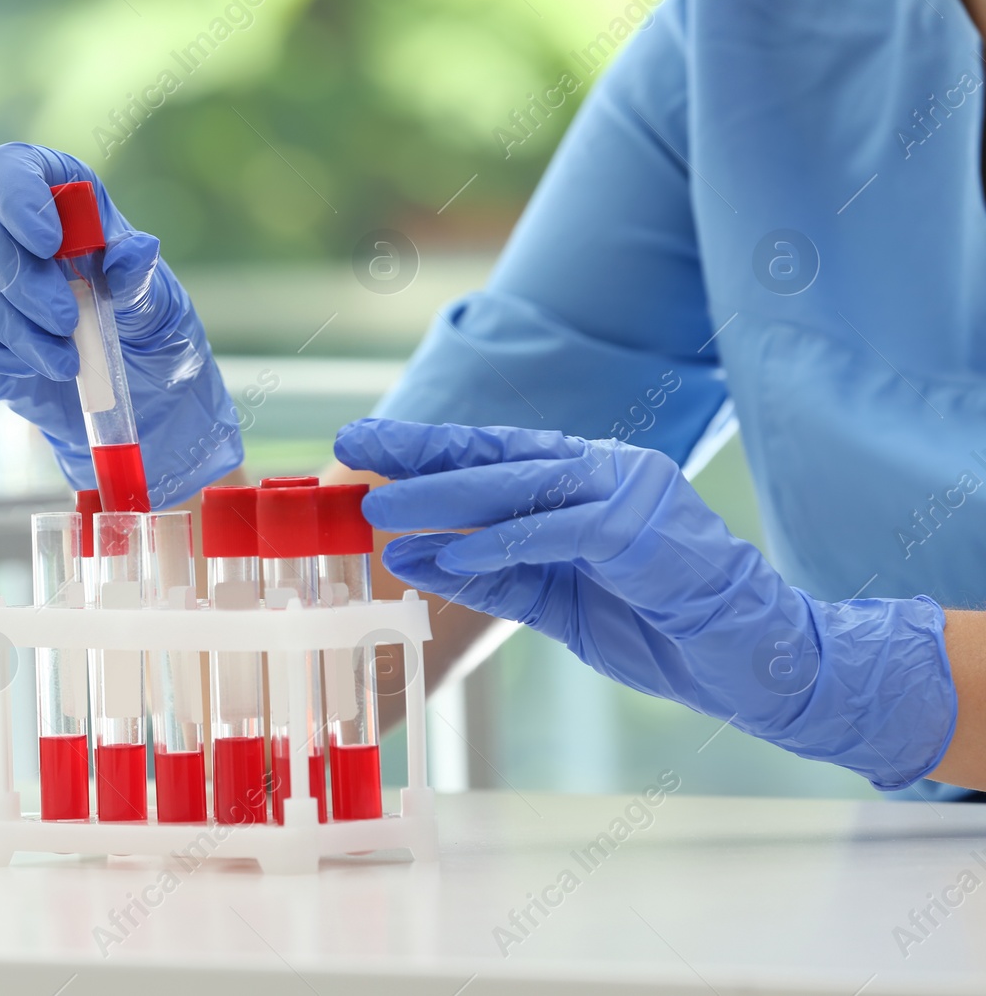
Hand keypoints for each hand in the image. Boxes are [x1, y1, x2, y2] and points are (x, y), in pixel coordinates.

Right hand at [0, 143, 240, 505]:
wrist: (130, 384)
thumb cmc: (143, 325)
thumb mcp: (157, 302)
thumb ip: (140, 277)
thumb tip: (135, 251)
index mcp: (57, 192)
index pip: (11, 169)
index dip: (21, 199)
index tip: (50, 243)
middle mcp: (7, 224)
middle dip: (25, 283)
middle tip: (67, 321)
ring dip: (19, 330)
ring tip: (67, 361)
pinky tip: (30, 367)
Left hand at [334, 418, 956, 789]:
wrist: (756, 666)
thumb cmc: (661, 628)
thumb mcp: (557, 602)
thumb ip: (492, 577)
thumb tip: (409, 557)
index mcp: (585, 479)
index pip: (493, 455)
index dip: (426, 448)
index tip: (362, 445)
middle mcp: (605, 469)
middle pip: (497, 453)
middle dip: (420, 450)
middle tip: (353, 444)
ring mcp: (628, 492)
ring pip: (519, 485)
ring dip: (444, 496)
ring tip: (379, 509)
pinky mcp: (642, 531)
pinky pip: (555, 533)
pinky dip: (498, 545)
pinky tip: (446, 557)